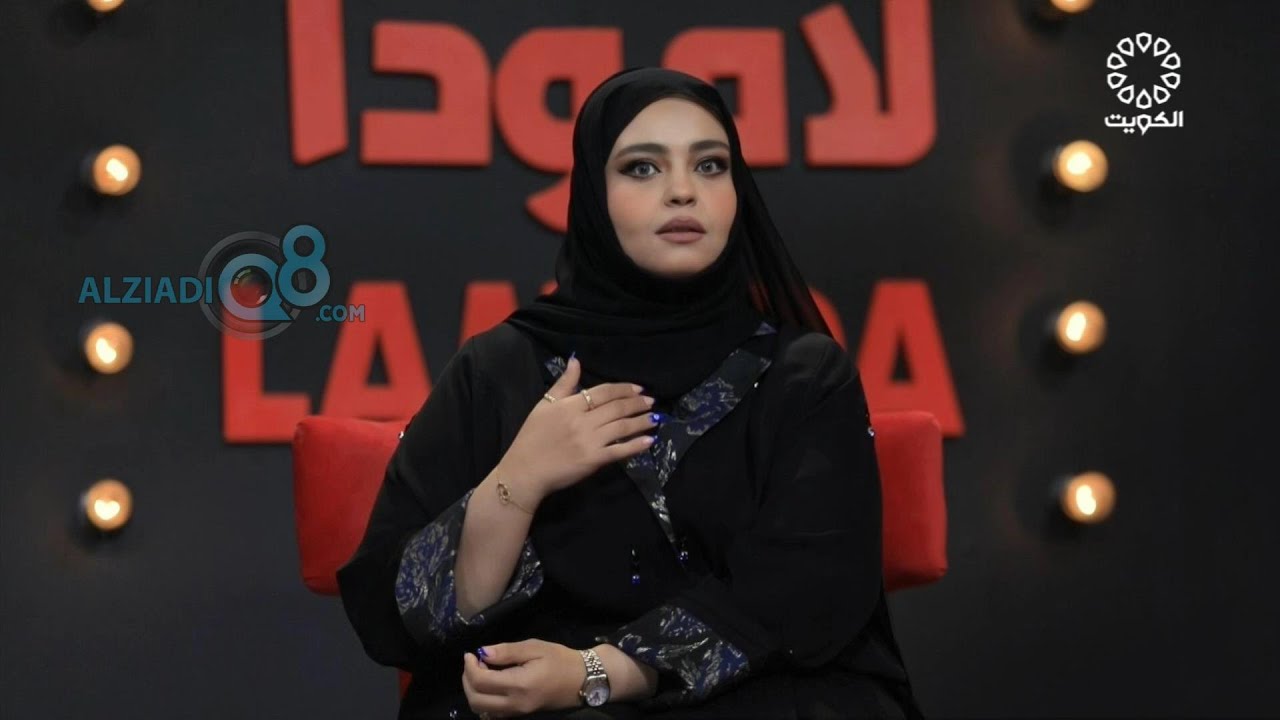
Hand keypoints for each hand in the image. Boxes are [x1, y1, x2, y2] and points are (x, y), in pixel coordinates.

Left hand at [461, 639, 585, 717]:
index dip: (470, 666)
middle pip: (476, 700)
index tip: (471, 653)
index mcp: (519, 685)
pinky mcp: (519, 715)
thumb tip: (482, 652)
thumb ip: (507, 651)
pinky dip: (483, 700)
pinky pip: (492, 713)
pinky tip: (491, 684)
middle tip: (473, 663)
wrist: (582, 681)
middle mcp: (514, 704)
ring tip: (482, 672)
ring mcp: (516, 713)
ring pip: (481, 709)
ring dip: (473, 691)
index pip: (481, 681)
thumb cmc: (560, 660)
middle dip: (467, 680)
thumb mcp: (535, 648)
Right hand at [498, 355, 657, 499]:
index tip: (639, 388)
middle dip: (637, 403)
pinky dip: (636, 446)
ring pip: (622, 427)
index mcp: (570, 405)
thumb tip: (576, 361)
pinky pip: (619, 451)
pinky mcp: (593, 460)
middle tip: (651, 401)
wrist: (524, 471)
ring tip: (655, 418)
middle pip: (616, 408)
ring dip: (641, 422)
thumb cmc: (532, 437)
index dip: (624, 389)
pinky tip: (649, 441)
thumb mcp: (544, 405)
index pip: (603, 392)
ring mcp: (589, 441)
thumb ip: (563, 384)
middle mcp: (582, 421)